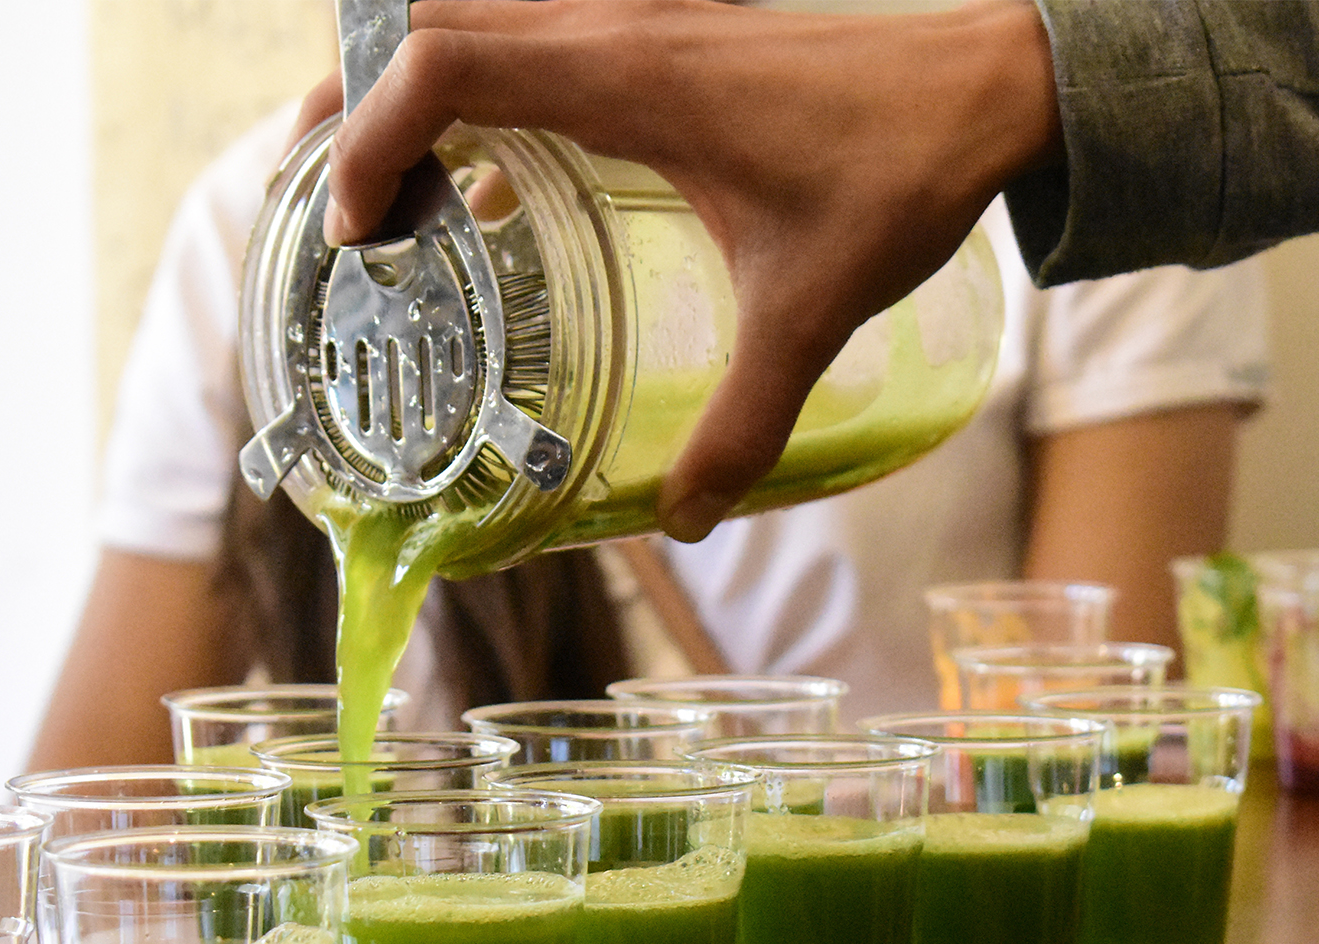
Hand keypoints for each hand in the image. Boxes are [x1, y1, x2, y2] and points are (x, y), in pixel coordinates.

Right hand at [297, 0, 1059, 540]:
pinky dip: (486, 94)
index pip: (439, 62)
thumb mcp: (811, 310)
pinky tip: (496, 189)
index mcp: (625, 71)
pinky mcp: (668, 26)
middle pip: (426, 15)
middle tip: (326, 195)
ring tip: (386, 188)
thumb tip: (683, 519)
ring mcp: (639, 11)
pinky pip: (537, 38)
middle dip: (353, 97)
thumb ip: (744, 419)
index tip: (358, 231)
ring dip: (414, 85)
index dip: (369, 138)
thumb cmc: (901, 173)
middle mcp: (614, 21)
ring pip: (477, 16)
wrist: (992, 85)